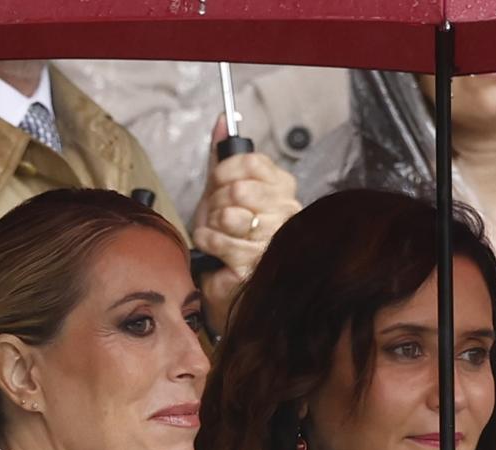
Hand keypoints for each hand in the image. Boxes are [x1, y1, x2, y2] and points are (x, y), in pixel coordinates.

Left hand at [191, 115, 300, 335]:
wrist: (224, 282)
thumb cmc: (227, 238)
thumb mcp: (221, 191)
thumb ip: (222, 156)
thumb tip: (222, 120)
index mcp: (283, 190)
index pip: (253, 162)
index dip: (224, 171)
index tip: (216, 183)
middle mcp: (288, 213)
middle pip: (238, 189)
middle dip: (214, 203)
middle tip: (217, 217)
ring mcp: (276, 240)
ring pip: (229, 215)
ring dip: (210, 225)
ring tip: (217, 234)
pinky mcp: (258, 264)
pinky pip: (220, 239)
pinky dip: (207, 242)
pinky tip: (214, 249)